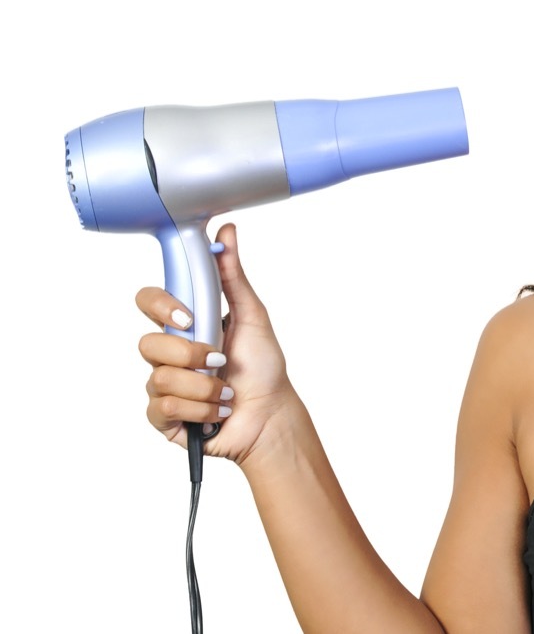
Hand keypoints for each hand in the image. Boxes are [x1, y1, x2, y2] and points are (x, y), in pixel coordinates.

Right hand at [137, 222, 296, 464]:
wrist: (271, 415)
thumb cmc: (263, 368)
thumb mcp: (252, 316)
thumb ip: (233, 276)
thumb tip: (227, 233)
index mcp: (185, 325)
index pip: (148, 301)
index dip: (161, 307)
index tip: (189, 317)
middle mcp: (169, 353)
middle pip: (146, 343)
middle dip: (190, 354)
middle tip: (219, 359)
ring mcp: (164, 386)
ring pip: (159, 378)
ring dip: (204, 386)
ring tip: (226, 390)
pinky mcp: (164, 417)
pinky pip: (164, 408)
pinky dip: (200, 409)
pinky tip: (218, 411)